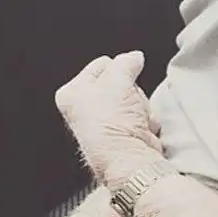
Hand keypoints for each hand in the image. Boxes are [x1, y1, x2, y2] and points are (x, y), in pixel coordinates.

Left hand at [55, 51, 162, 184]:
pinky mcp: (123, 133)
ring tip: (134, 116)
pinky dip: (146, 119)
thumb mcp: (118, 79)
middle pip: (119, 81)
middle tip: (127, 101)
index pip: (102, 64)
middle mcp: (84, 109)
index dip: (117, 69)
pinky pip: (142, 114)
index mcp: (71, 94)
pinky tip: (141, 127)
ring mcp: (105, 122)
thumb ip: (126, 62)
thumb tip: (134, 57)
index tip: (122, 79)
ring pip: (133, 97)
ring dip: (140, 105)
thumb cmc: (111, 124)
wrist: (128, 158)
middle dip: (130, 90)